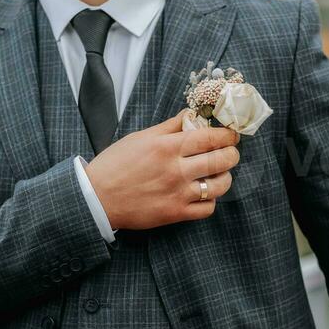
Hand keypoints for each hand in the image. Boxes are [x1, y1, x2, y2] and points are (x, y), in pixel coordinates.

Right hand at [84, 108, 240, 230]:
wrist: (97, 198)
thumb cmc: (115, 165)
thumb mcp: (140, 137)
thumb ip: (169, 126)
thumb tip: (190, 115)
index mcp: (167, 147)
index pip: (210, 137)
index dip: (227, 135)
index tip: (231, 134)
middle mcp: (176, 170)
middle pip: (222, 159)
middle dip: (231, 154)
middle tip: (229, 152)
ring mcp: (178, 193)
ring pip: (220, 185)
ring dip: (225, 177)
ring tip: (219, 173)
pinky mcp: (175, 213)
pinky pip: (207, 209)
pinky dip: (210, 201)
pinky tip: (204, 194)